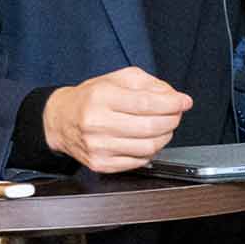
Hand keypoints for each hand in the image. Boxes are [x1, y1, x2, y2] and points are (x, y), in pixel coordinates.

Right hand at [42, 67, 191, 172]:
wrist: (60, 120)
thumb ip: (150, 85)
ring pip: (148, 147)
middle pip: (151, 127)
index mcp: (101, 98)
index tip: (184, 102)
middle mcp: (97, 123)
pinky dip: (151, 151)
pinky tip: (146, 140)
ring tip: (162, 126)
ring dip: (165, 136)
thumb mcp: (117, 79)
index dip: (172, 104)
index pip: (147, 103)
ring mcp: (98, 147)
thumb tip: (175, 98)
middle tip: (175, 114)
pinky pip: (139, 162)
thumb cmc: (91, 98)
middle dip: (172, 120)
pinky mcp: (100, 164)